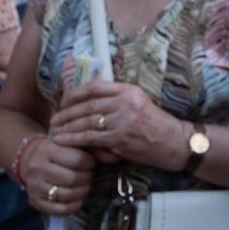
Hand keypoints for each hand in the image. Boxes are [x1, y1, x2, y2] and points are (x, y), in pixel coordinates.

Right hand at [18, 137, 95, 214]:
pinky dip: (74, 205)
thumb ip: (81, 147)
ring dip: (83, 192)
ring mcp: (35, 187)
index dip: (90, 164)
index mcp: (46, 150)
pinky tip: (78, 198)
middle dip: (87, 179)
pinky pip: (61, 209)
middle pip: (72, 179)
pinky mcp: (35, 202)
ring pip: (67, 195)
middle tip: (90, 176)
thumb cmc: (53, 151)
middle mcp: (37, 169)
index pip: (77, 160)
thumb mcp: (64, 143)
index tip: (92, 164)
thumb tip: (104, 155)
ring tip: (86, 187)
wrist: (28, 160)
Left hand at [49, 80, 184, 168]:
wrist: (174, 142)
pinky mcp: (119, 139)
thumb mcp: (139, 102)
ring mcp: (122, 121)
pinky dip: (73, 139)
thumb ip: (117, 100)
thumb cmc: (156, 124)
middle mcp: (124, 102)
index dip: (75, 93)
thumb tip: (88, 103)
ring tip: (54, 130)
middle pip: (87, 105)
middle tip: (54, 118)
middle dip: (66, 112)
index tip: (64, 100)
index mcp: (129, 90)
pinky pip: (90, 138)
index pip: (95, 87)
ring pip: (85, 122)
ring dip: (66, 126)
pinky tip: (63, 140)